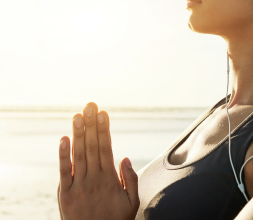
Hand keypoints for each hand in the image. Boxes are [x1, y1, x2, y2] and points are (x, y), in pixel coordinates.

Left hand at [57, 102, 139, 219]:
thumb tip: (125, 157)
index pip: (106, 148)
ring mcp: (78, 186)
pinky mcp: (65, 194)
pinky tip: (64, 138)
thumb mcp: (132, 203)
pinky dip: (63, 155)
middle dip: (91, 125)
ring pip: (79, 154)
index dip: (104, 129)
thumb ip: (131, 180)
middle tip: (90, 106)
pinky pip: (64, 171)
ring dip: (78, 133)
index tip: (103, 113)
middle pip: (92, 146)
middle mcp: (93, 179)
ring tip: (78, 115)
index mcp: (110, 179)